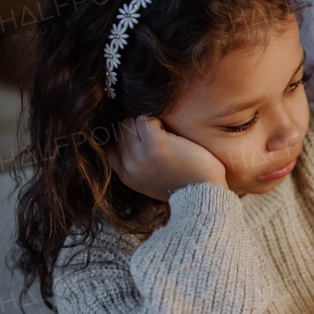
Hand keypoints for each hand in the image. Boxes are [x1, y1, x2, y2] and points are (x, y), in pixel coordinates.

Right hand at [106, 115, 226, 200]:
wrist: (203, 194)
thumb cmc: (184, 185)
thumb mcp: (150, 182)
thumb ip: (136, 167)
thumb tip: (131, 145)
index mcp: (126, 175)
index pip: (110, 146)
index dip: (126, 138)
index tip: (143, 140)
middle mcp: (129, 165)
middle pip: (122, 130)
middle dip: (139, 129)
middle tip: (159, 137)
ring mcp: (140, 155)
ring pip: (131, 122)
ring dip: (149, 124)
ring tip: (165, 136)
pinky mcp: (155, 144)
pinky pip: (146, 119)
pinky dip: (159, 121)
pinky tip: (171, 133)